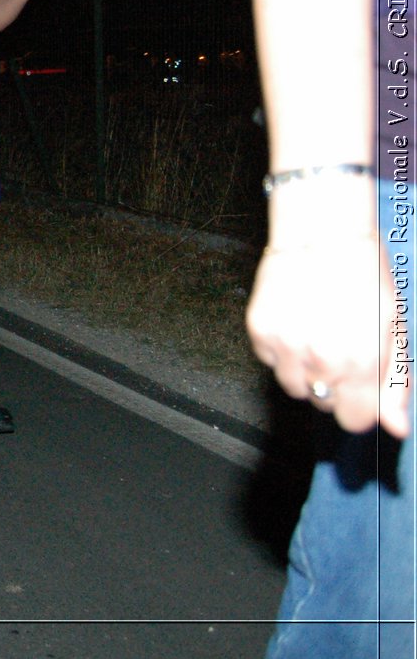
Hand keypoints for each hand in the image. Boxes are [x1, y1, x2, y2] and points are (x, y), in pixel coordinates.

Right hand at [248, 237, 409, 437]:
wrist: (322, 231)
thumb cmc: (365, 273)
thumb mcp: (393, 328)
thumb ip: (395, 381)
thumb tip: (397, 427)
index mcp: (366, 361)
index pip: (355, 420)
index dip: (359, 409)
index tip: (359, 392)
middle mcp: (325, 359)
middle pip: (323, 404)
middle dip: (333, 386)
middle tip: (339, 351)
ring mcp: (288, 346)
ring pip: (293, 386)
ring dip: (305, 371)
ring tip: (316, 336)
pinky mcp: (261, 330)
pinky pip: (269, 360)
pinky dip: (282, 349)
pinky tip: (296, 321)